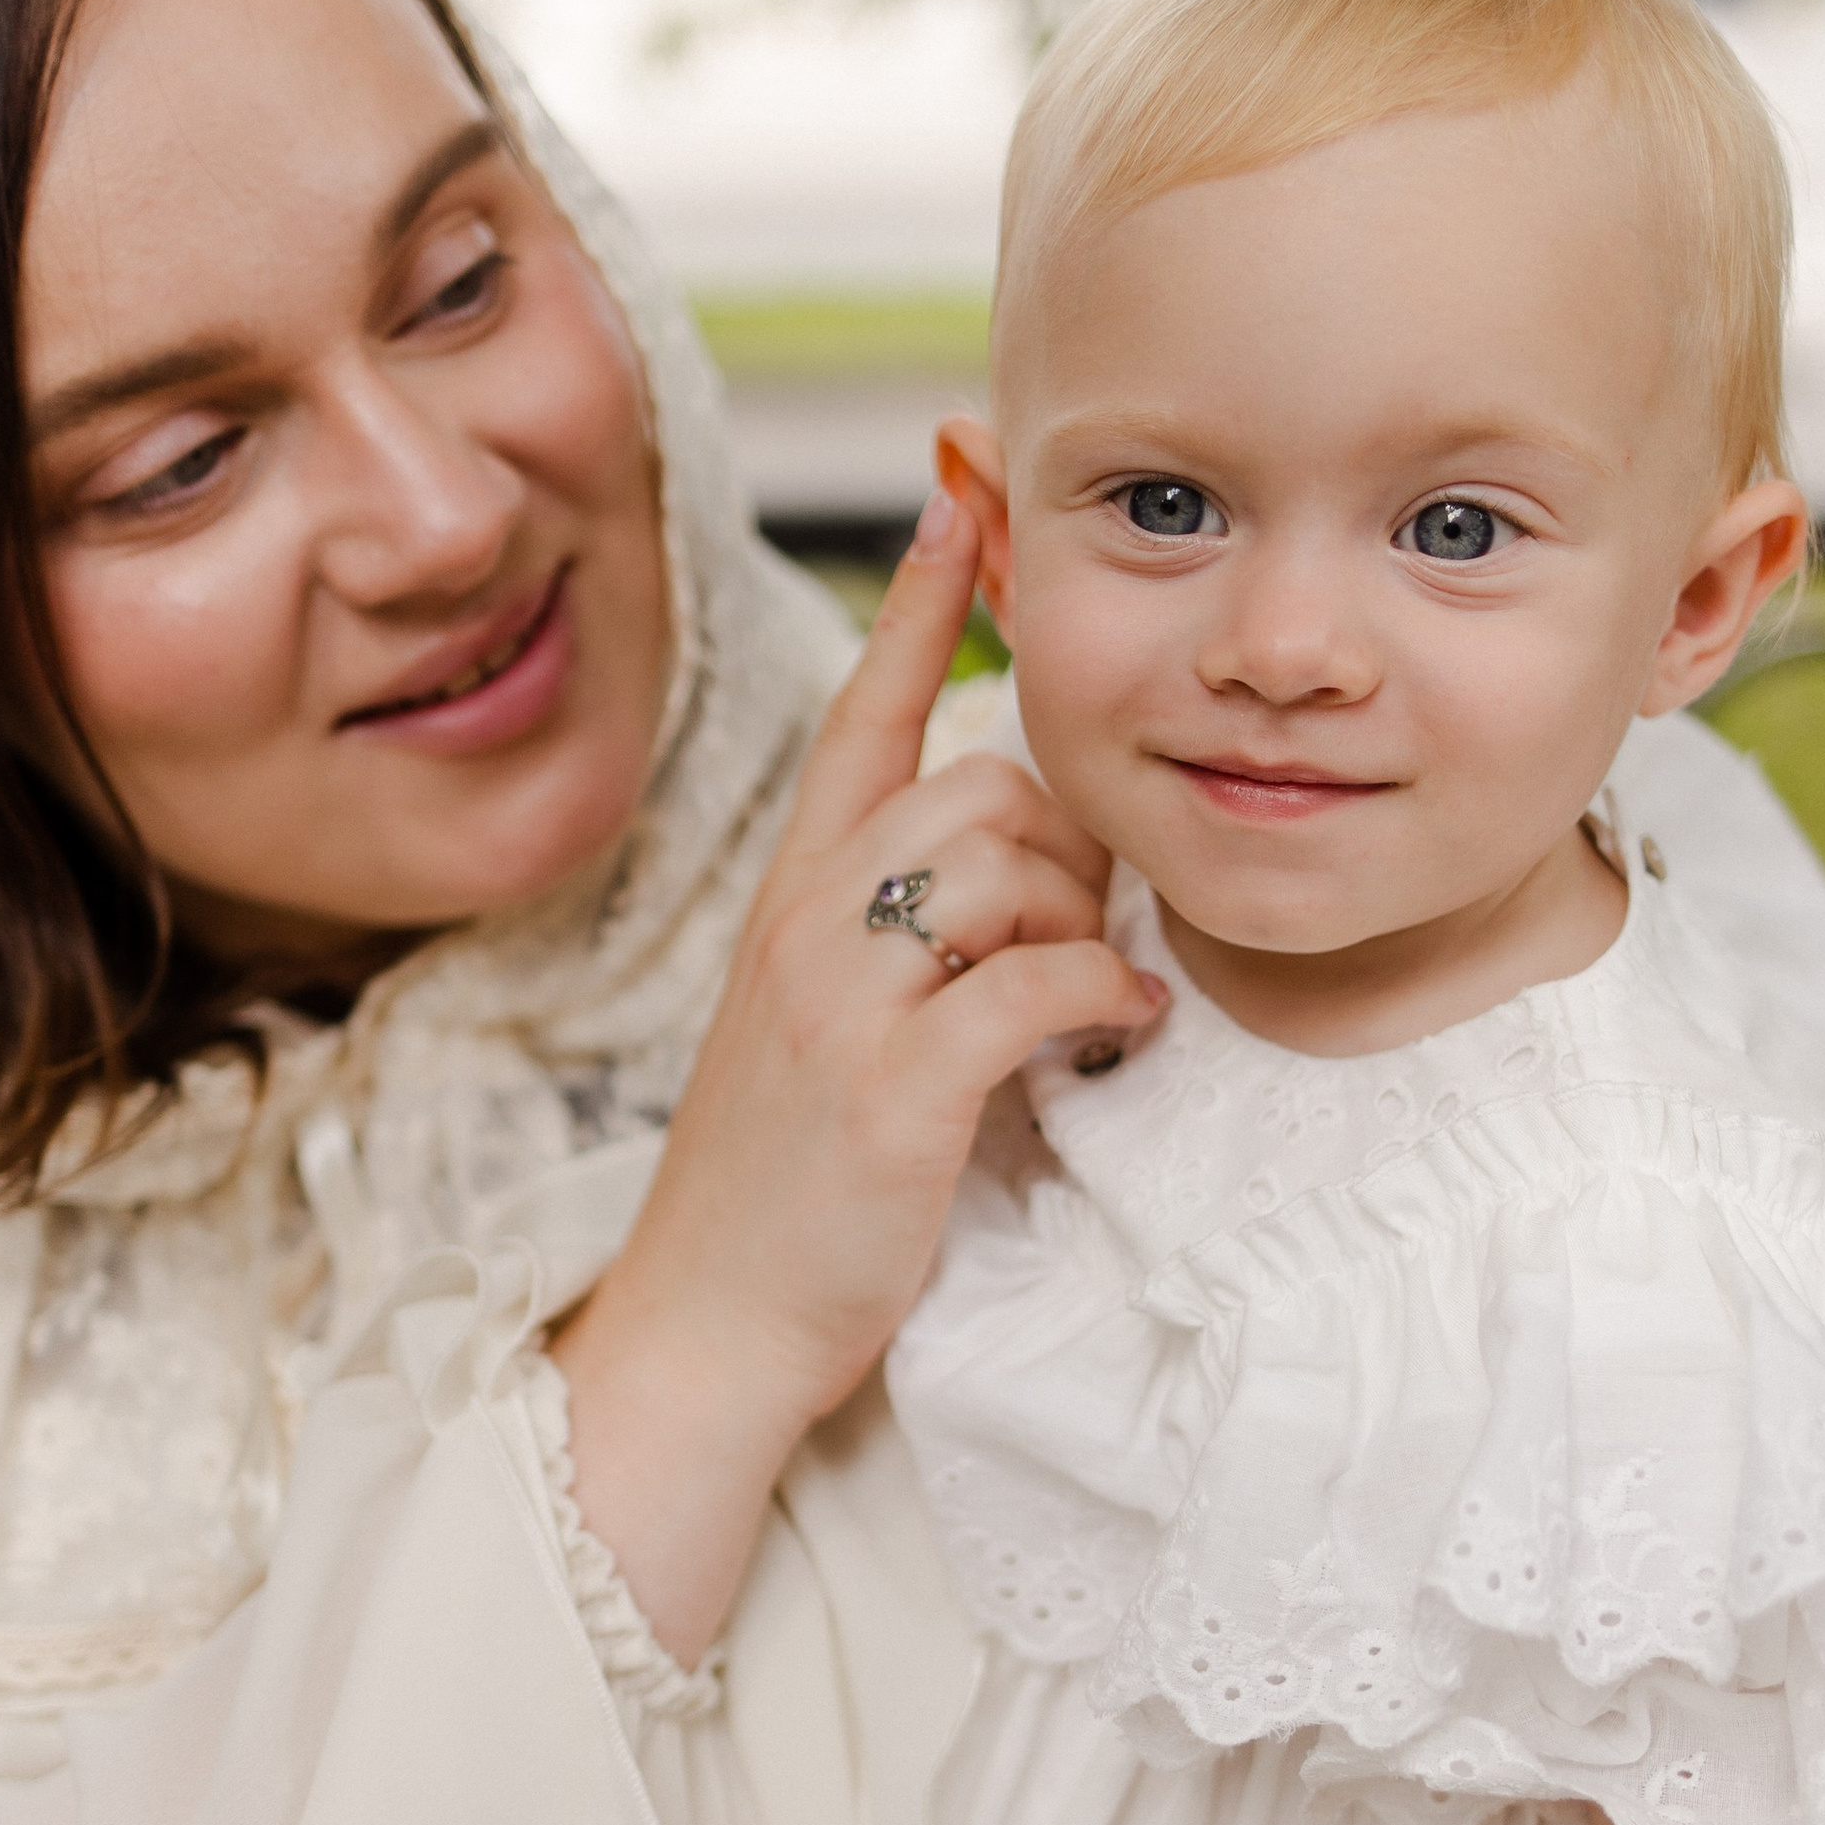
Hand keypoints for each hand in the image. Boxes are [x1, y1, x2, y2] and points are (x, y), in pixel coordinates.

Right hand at [555, 487, 1159, 1656]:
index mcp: (790, 901)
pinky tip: (1117, 1037)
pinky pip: (1035, 985)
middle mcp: (804, 927)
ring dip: (1084, 921)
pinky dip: (1103, 1000)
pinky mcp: (891, 1090)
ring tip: (1096, 994)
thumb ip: (906, 936)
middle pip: (973, 783)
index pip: (858, 714)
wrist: (707, 1330)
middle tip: (1088, 930)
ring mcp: (839, 1004)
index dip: (914, 602)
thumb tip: (1037, 869)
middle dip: (1064, 839)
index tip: (958, 494)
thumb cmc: (788, 1191)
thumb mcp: (826, 1031)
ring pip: (1004, 867)